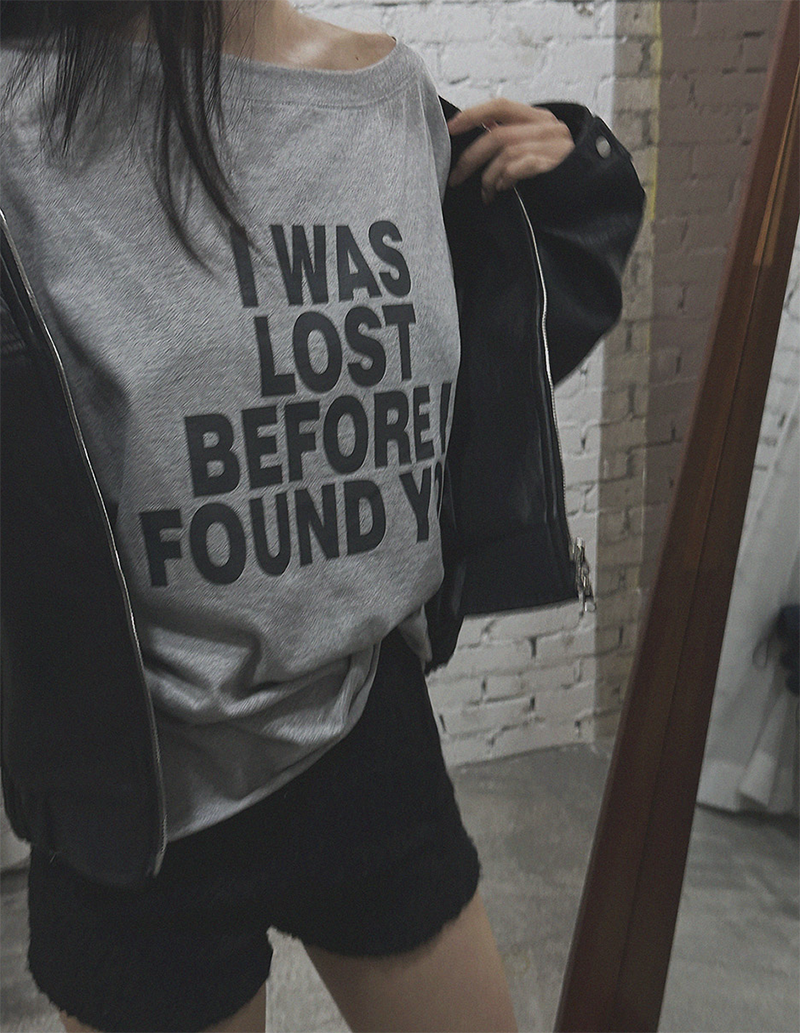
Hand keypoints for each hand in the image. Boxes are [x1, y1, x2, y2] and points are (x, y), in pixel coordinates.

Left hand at [447, 98, 574, 203]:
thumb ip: (513, 138)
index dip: (472, 115)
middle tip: (456, 177)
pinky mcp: (557, 164)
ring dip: (488, 177)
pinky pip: (521, 166)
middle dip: (470, 158)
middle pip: (497, 134)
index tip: (451, 128)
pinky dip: (506, 178)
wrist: (591, 193)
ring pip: (506, 152)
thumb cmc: (558, 173)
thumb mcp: (536, 148)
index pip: (500, 105)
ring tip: (486, 193)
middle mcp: (548, 127)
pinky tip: (503, 189)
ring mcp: (555, 145)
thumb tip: (481, 133)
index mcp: (539, 118)